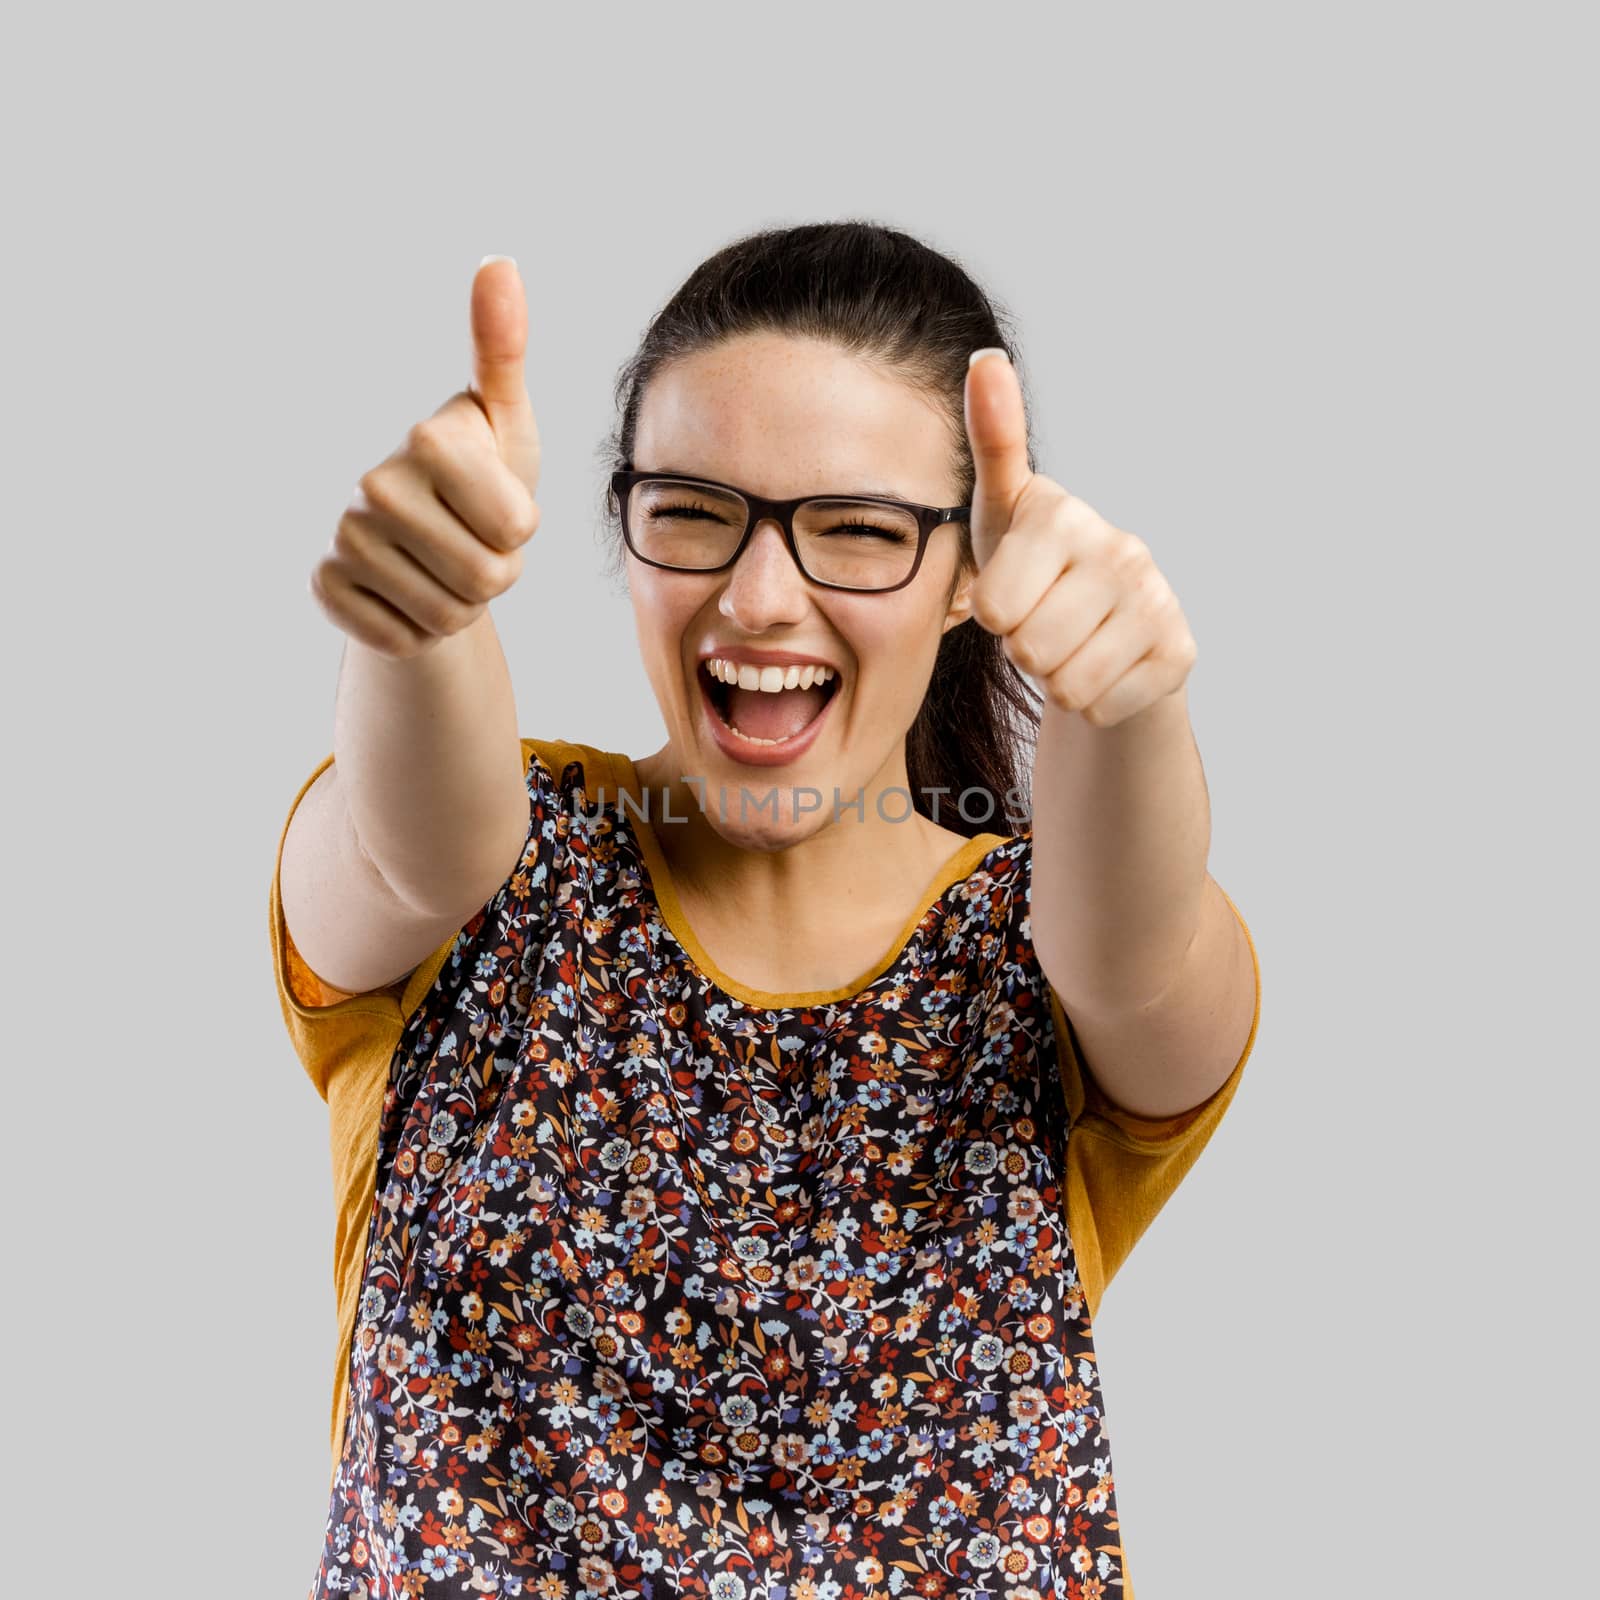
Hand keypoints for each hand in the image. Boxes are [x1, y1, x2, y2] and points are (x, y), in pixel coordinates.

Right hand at [309, 256, 542, 658]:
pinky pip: (406, 640)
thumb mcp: (506, 421)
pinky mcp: (326, 589)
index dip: (523, 532)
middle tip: (473, 544)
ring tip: (444, 567)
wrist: (420, 545)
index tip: (498, 505)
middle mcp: (374, 483)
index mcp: (428, 438)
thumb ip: (503, 350)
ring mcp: (344, 538)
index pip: (518, 528)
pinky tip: (407, 594)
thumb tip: (500, 262)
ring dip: (461, 605)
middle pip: (488, 579)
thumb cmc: (481, 477)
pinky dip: (419, 631)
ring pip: (449, 616)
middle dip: (497, 575)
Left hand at [962, 351, 1196, 727]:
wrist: (1106, 635)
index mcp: (1063, 515)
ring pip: (1065, 683)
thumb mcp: (1001, 511)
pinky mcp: (1178, 653)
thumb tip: (986, 358)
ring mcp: (1155, 602)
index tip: (1012, 591)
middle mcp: (1120, 549)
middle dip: (1024, 649)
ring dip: (1056, 678)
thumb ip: (992, 441)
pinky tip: (1104, 666)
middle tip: (1042, 623)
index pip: (993, 607)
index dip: (993, 614)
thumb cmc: (1038, 569)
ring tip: (1070, 643)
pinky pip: (1100, 705)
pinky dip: (1093, 702)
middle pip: (1029, 649)